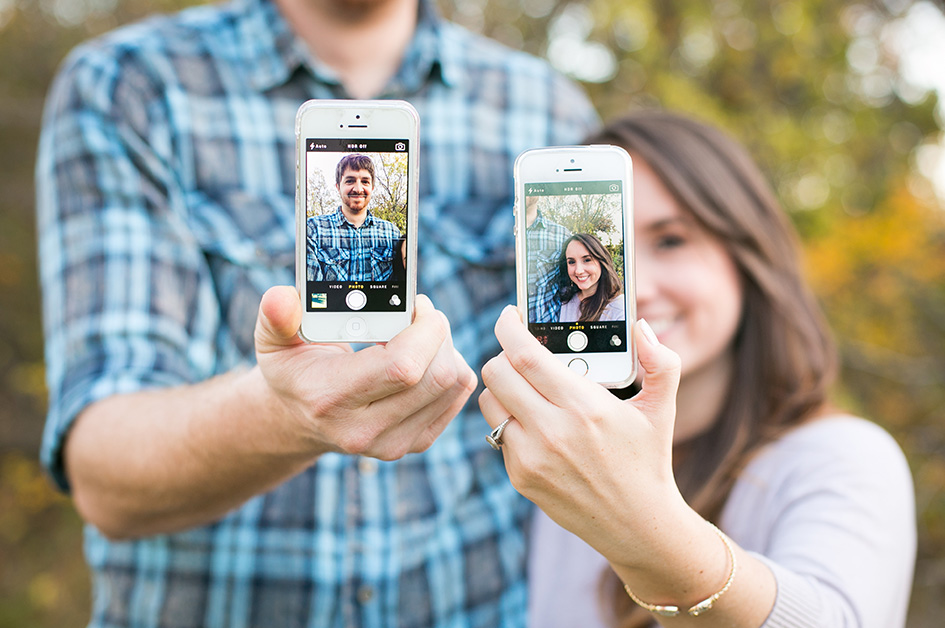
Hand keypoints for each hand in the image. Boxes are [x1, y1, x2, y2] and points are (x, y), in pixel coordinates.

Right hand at [255, 286, 476, 459]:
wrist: (301, 419)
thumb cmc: (295, 370)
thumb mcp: (274, 341)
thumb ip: (276, 317)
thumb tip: (281, 299)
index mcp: (331, 399)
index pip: (402, 368)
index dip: (423, 329)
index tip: (416, 304)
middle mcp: (365, 430)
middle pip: (437, 376)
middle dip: (439, 333)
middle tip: (420, 313)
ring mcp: (394, 442)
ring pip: (453, 384)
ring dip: (447, 348)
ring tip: (421, 334)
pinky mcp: (416, 443)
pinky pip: (457, 396)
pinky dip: (452, 368)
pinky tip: (426, 358)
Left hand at [479, 306, 683, 563]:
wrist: (637, 525)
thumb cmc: (648, 460)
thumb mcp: (661, 408)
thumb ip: (662, 362)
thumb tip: (641, 326)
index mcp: (584, 407)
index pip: (525, 355)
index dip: (508, 328)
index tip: (509, 315)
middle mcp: (552, 431)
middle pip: (497, 373)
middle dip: (502, 354)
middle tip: (519, 352)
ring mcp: (531, 457)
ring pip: (491, 402)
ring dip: (502, 387)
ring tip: (525, 387)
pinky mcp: (520, 477)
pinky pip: (499, 433)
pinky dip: (510, 419)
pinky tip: (535, 422)